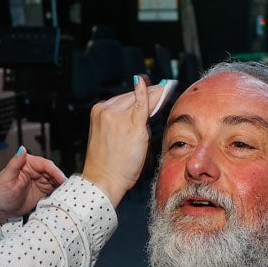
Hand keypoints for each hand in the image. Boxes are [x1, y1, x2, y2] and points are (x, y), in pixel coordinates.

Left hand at [0, 148, 67, 220]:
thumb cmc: (1, 194)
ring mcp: (40, 180)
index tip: (61, 178)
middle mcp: (34, 170)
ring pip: (55, 179)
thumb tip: (22, 149)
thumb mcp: (6, 178)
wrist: (3, 211)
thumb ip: (15, 163)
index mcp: (26, 163)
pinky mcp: (43, 190)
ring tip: (67, 190)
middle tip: (67, 186)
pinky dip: (59, 190)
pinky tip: (63, 193)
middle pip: (52, 171)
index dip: (54, 171)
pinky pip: (54, 188)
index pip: (43, 164)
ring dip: (61, 184)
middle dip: (60, 178)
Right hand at [79, 77, 174, 204]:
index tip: (150, 87)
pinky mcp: (131, 125)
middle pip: (132, 96)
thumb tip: (147, 108)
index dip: (139, 93)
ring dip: (154, 94)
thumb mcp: (112, 136)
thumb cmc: (109, 163)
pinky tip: (159, 86)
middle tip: (164, 86)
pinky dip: (149, 93)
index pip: (124, 98)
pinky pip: (143, 104)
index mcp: (99, 111)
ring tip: (167, 87)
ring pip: (140, 100)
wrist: (103, 180)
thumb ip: (126, 121)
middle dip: (149, 92)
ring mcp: (118, 116)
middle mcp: (107, 110)